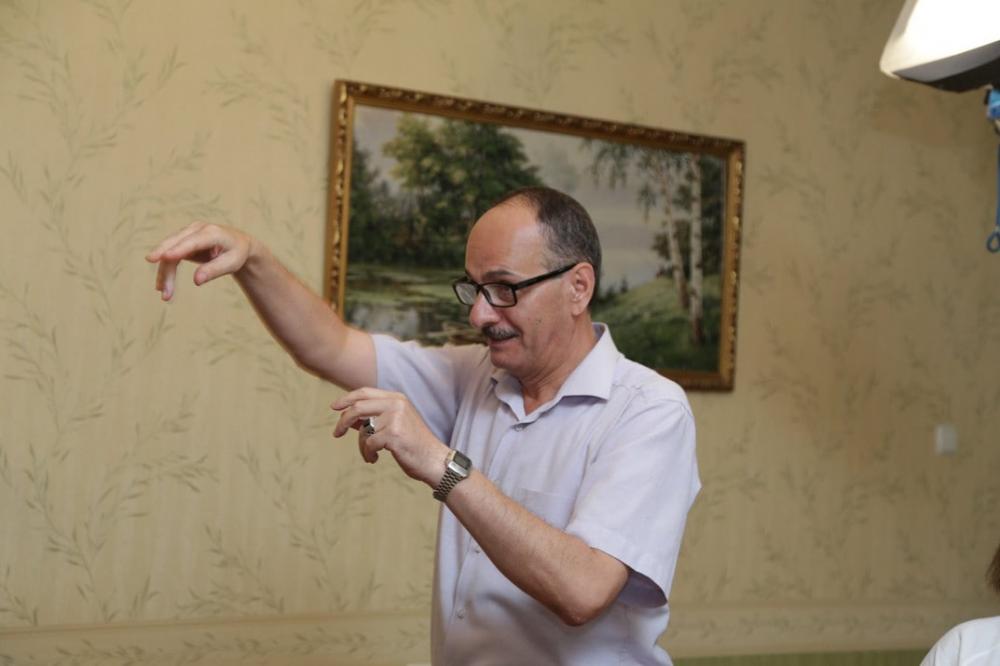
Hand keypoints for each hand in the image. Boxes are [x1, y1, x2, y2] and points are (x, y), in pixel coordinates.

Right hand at [145, 222, 254, 300]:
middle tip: (159, 286)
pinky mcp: (182, 241)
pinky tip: (162, 286)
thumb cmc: (236, 253)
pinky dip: (165, 271)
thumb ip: (214, 270)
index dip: (177, 250)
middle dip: (165, 264)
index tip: (163, 258)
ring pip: (168, 251)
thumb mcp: (231, 263)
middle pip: (174, 244)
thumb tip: (197, 281)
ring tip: (165, 295)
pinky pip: (169, 255)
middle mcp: (196, 229)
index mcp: (212, 232)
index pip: (192, 241)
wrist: (237, 244)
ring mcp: (187, 233)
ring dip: (164, 273)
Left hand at [331, 387, 449, 486]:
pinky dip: (368, 454)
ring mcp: (395, 418)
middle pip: (358, 407)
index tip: (334, 407)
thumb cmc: (414, 444)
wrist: (434, 460)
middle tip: (336, 433)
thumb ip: (374, 418)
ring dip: (362, 446)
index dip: (347, 398)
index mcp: (397, 398)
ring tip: (370, 455)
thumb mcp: (395, 424)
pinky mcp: (394, 434)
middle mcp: (396, 404)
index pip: (365, 392)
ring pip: (362, 430)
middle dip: (343, 421)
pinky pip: (368, 444)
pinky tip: (375, 459)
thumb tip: (348, 418)